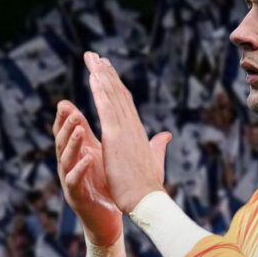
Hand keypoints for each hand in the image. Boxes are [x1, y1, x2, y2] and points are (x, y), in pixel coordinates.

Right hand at [53, 100, 121, 245]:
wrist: (107, 218)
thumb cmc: (103, 186)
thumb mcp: (98, 156)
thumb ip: (95, 135)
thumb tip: (98, 111)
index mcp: (76, 156)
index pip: (65, 134)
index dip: (63, 119)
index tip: (64, 103)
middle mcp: (68, 166)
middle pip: (62, 143)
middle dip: (66, 127)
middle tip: (71, 111)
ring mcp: (70, 181)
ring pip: (65, 160)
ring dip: (72, 144)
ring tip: (80, 129)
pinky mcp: (76, 196)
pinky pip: (74, 182)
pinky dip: (80, 170)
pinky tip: (87, 160)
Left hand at [83, 52, 171, 212]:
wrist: (147, 200)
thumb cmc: (148, 186)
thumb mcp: (154, 161)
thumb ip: (158, 145)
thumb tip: (165, 135)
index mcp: (137, 132)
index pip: (124, 103)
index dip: (115, 85)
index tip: (106, 71)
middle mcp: (132, 126)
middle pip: (118, 93)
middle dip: (106, 73)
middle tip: (95, 56)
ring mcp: (124, 129)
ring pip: (112, 95)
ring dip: (101, 75)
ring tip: (92, 58)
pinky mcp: (116, 136)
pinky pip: (106, 107)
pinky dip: (100, 90)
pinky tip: (93, 77)